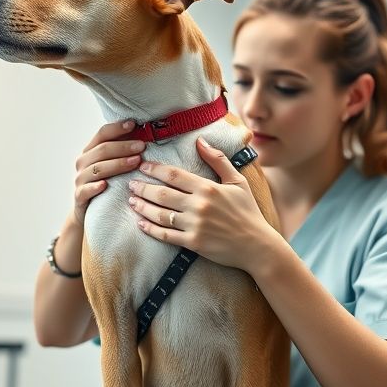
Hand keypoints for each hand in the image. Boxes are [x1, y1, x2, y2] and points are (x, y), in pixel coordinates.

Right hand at [73, 121, 145, 225]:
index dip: (117, 128)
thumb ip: (122, 150)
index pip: (102, 134)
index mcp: (91, 150)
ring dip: (117, 164)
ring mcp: (80, 179)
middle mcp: (83, 162)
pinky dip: (95, 187)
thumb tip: (144, 134)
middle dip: (123, 147)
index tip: (134, 124)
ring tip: (136, 162)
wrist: (88, 210)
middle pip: (102, 150)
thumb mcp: (112, 165)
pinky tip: (105, 185)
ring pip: (98, 168)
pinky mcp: (79, 195)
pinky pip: (86, 190)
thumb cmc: (106, 183)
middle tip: (142, 146)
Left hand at [127, 136, 275, 269]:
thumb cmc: (248, 212)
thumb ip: (218, 160)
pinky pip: (166, 235)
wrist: (257, 245)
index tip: (143, 166)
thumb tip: (200, 141)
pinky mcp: (193, 243)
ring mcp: (195, 226)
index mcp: (208, 188)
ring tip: (132, 201)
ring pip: (160, 214)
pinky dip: (151, 229)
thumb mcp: (238, 181)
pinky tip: (140, 223)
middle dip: (143, 188)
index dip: (155, 169)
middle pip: (162, 194)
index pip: (174, 175)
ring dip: (143, 207)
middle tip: (130, 183)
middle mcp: (199, 206)